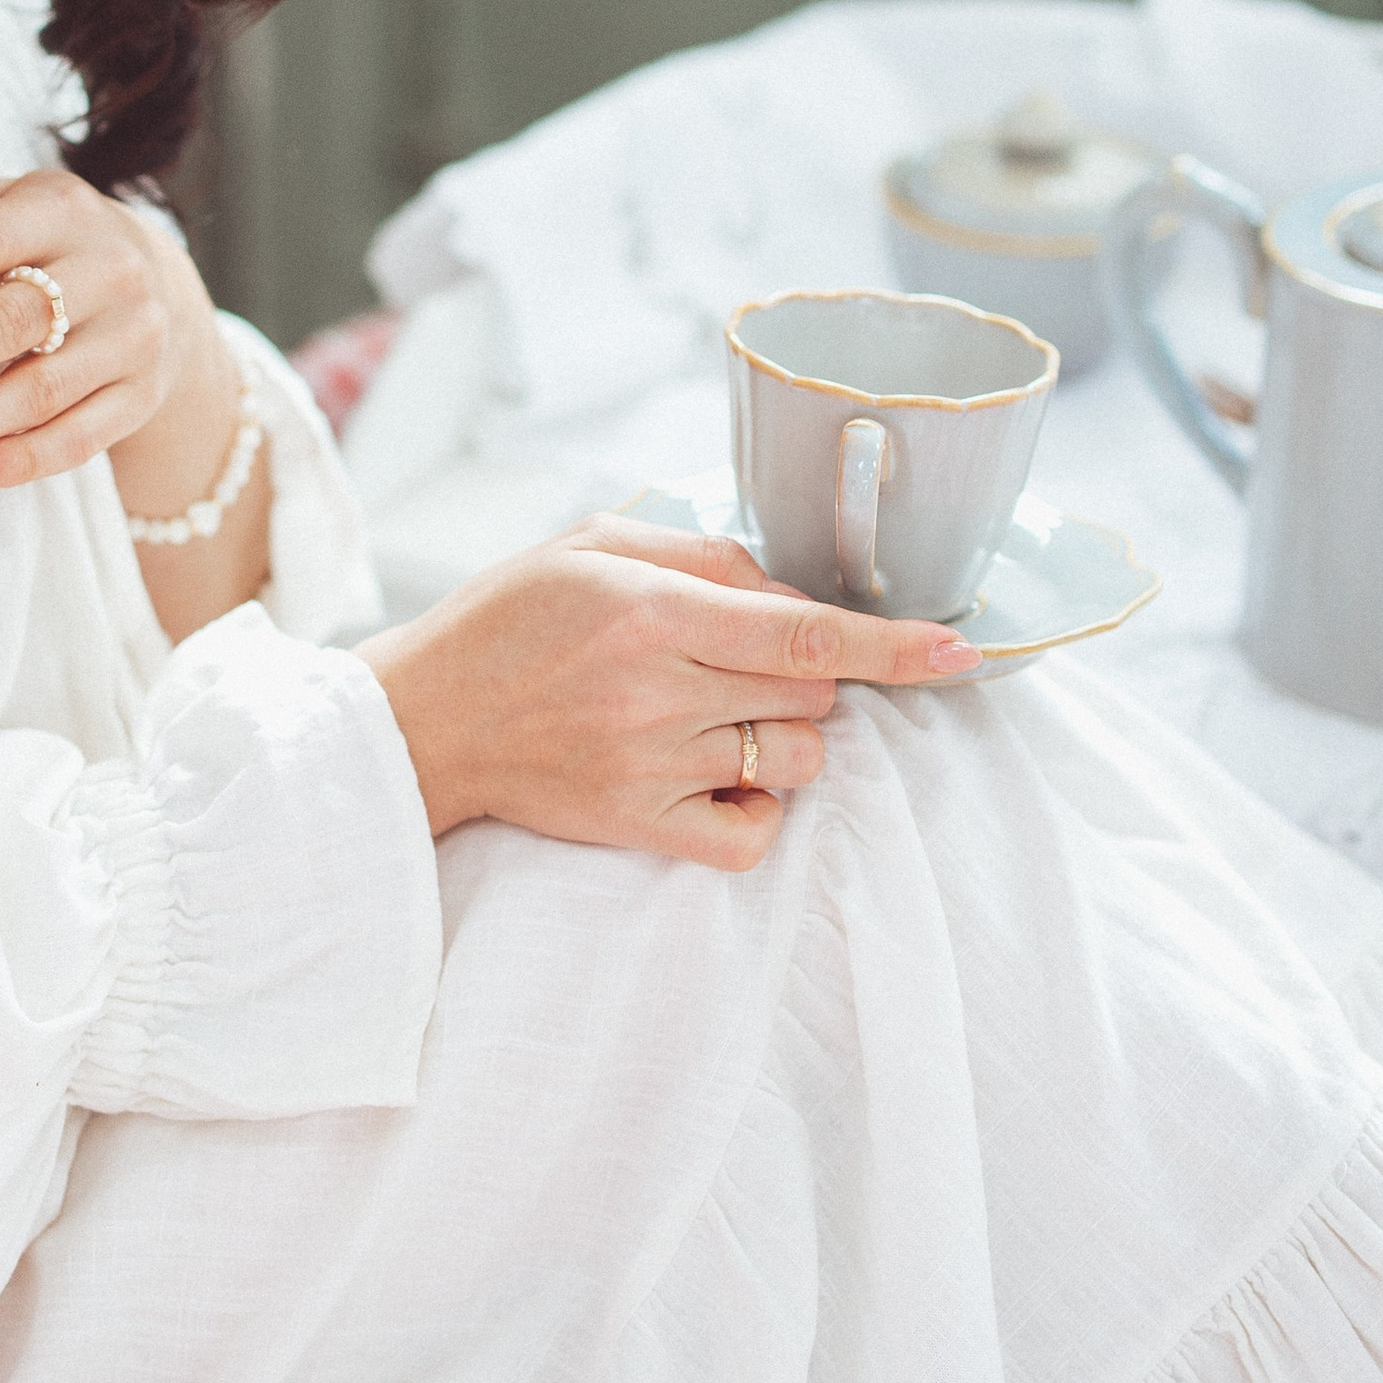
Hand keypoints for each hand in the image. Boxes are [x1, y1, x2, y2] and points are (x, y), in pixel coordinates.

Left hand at [0, 168, 203, 488]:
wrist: (159, 287)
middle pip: (11, 321)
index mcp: (62, 211)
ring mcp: (133, 337)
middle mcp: (109, 270)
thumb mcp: (8, 208)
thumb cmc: (52, 246)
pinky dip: (15, 461)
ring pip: (40, 390)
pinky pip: (76, 440)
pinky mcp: (142, 396)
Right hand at [358, 515, 984, 870]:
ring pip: (794, 763)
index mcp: (651, 609)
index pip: (805, 632)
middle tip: (739, 663)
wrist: (421, 720)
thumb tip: (789, 587)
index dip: (893, 643)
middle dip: (808, 677)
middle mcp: (658, 689)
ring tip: (720, 717)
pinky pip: (750, 838)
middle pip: (813, 697)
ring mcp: (651, 765)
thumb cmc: (507, 620)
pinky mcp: (638, 826)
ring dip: (785, 738)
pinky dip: (758, 813)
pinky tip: (722, 781)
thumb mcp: (592, 544)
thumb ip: (700, 554)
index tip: (961, 650)